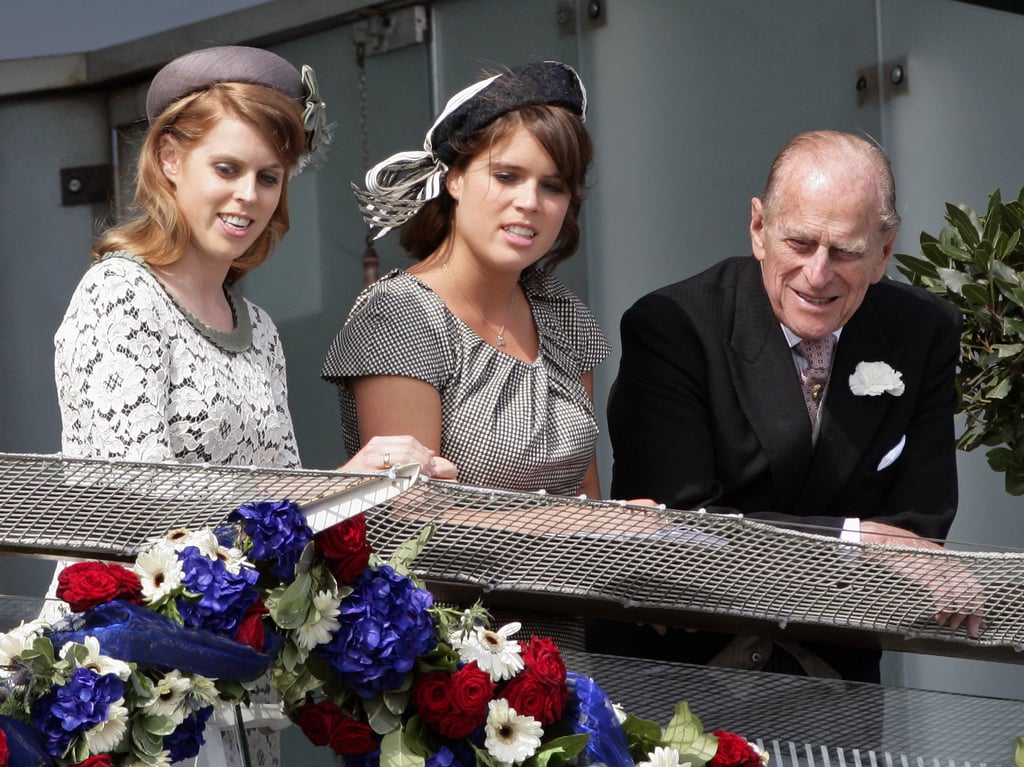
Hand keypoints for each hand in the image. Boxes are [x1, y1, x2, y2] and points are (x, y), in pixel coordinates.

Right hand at [339, 435, 457, 479]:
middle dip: (423, 459)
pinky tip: (413, 480)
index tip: (431, 462)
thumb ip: (403, 456)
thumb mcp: (382, 462)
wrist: (341, 486)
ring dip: (418, 466)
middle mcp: (375, 446)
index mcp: (379, 442)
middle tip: (431, 471)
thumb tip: (430, 453)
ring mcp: (371, 457)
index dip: (422, 450)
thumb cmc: (363, 477)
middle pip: (408, 447)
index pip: (408, 440)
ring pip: (404, 456)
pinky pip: (395, 470)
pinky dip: (407, 474)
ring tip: (424, 476)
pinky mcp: (369, 470)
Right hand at [860, 521, 983, 636]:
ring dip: (959, 613)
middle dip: (974, 612)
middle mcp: (947, 562)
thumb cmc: (894, 551)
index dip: (977, 603)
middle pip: (971, 589)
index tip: (975, 620)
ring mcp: (938, 566)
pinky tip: (939, 616)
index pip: (972, 582)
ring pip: (961, 593)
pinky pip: (943, 593)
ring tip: (950, 624)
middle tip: (969, 628)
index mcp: (947, 559)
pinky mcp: (926, 572)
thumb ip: (933, 574)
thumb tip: (942, 595)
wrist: (878, 539)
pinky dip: (945, 608)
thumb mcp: (920, 562)